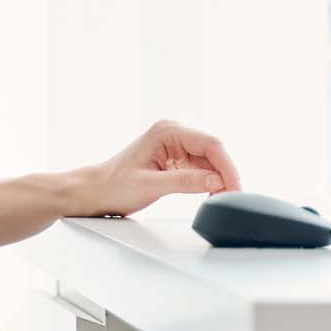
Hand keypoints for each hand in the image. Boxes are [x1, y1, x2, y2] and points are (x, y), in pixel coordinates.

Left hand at [74, 119, 241, 217]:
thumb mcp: (150, 186)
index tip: (235, 189)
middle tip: (234, 198)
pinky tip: (213, 194)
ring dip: (219, 179)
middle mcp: (173, 133)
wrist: (95, 191)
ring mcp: (175, 145)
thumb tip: (217, 181)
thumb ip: (185, 182)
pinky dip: (208, 181)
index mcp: (167, 131)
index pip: (210, 144)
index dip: (227, 167)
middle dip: (226, 174)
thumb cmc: (113, 186)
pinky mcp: (175, 158)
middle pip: (213, 151)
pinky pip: (200, 167)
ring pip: (209, 160)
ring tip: (223, 199)